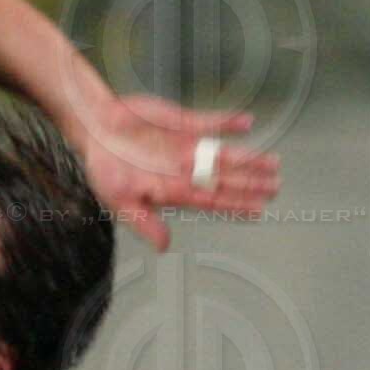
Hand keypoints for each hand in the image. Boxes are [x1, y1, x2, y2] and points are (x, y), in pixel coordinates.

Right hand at [75, 94, 280, 247]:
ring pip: (224, 154)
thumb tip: (163, 247)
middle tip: (276, 186)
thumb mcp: (118, 200)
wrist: (94, 127)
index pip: (210, 200)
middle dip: (251, 183)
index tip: (258, 210)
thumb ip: (143, 222)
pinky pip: (209, 123)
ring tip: (272, 162)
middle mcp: (185, 169)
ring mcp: (186, 146)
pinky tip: (247, 123)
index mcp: (172, 190)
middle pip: (224, 178)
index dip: (235, 205)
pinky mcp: (182, 123)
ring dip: (248, 157)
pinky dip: (228, 123)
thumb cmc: (104, 166)